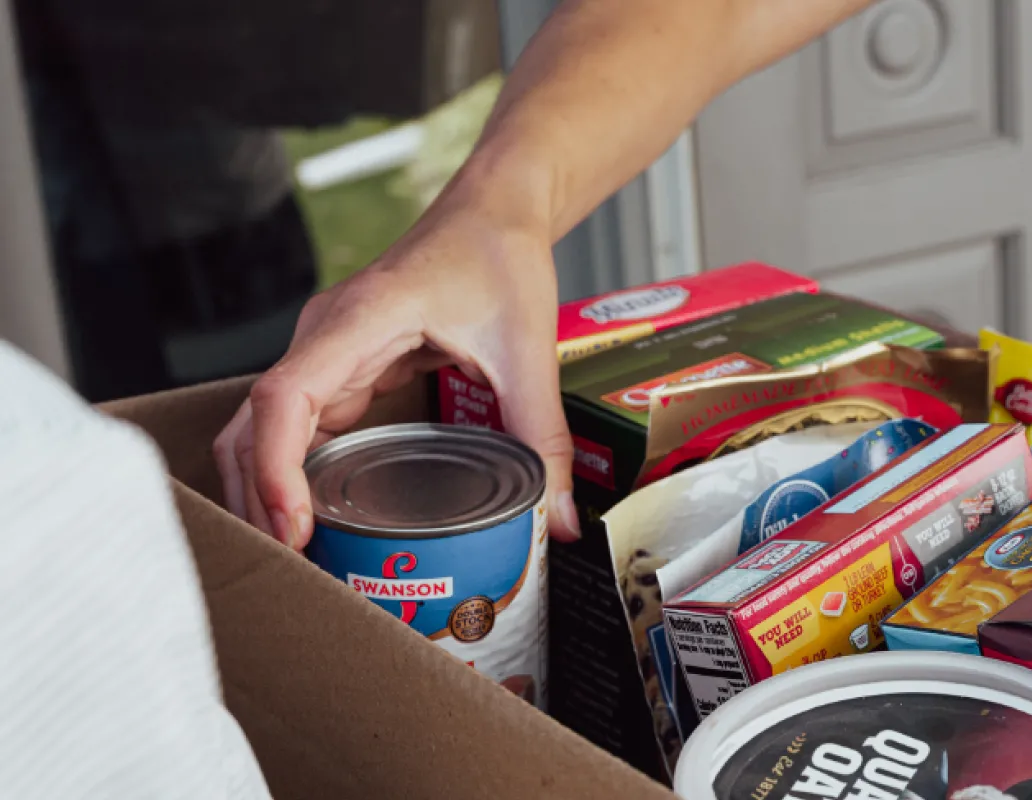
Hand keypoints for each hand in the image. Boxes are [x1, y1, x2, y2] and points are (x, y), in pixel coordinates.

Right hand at [213, 182, 578, 548]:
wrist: (495, 211)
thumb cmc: (501, 256)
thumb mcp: (528, 350)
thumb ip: (543, 436)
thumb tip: (559, 520)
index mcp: (358, 321)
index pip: (283, 398)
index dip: (275, 467)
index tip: (293, 525)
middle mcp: (326, 336)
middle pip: (255, 423)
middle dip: (259, 495)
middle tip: (291, 565)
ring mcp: (328, 350)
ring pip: (267, 427)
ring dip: (267, 486)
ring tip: (295, 555)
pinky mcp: (343, 365)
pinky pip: (298, 423)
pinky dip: (293, 469)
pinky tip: (313, 516)